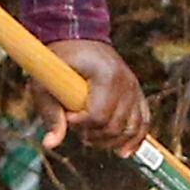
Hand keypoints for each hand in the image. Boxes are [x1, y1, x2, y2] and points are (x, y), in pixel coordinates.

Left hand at [44, 40, 149, 157]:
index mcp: (105, 75)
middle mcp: (126, 82)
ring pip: (131, 128)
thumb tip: (51, 144)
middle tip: (76, 124)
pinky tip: (124, 152)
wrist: (78, 37)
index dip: (80, 124)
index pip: (98, 115)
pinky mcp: (137, 94)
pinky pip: (143, 122)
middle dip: (93, 133)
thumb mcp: (46, 83)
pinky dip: (135, 139)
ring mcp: (134, 88)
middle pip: (115, 126)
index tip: (67, 116)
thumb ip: (50, 114)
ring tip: (91, 136)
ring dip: (110, 140)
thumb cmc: (59, 60)